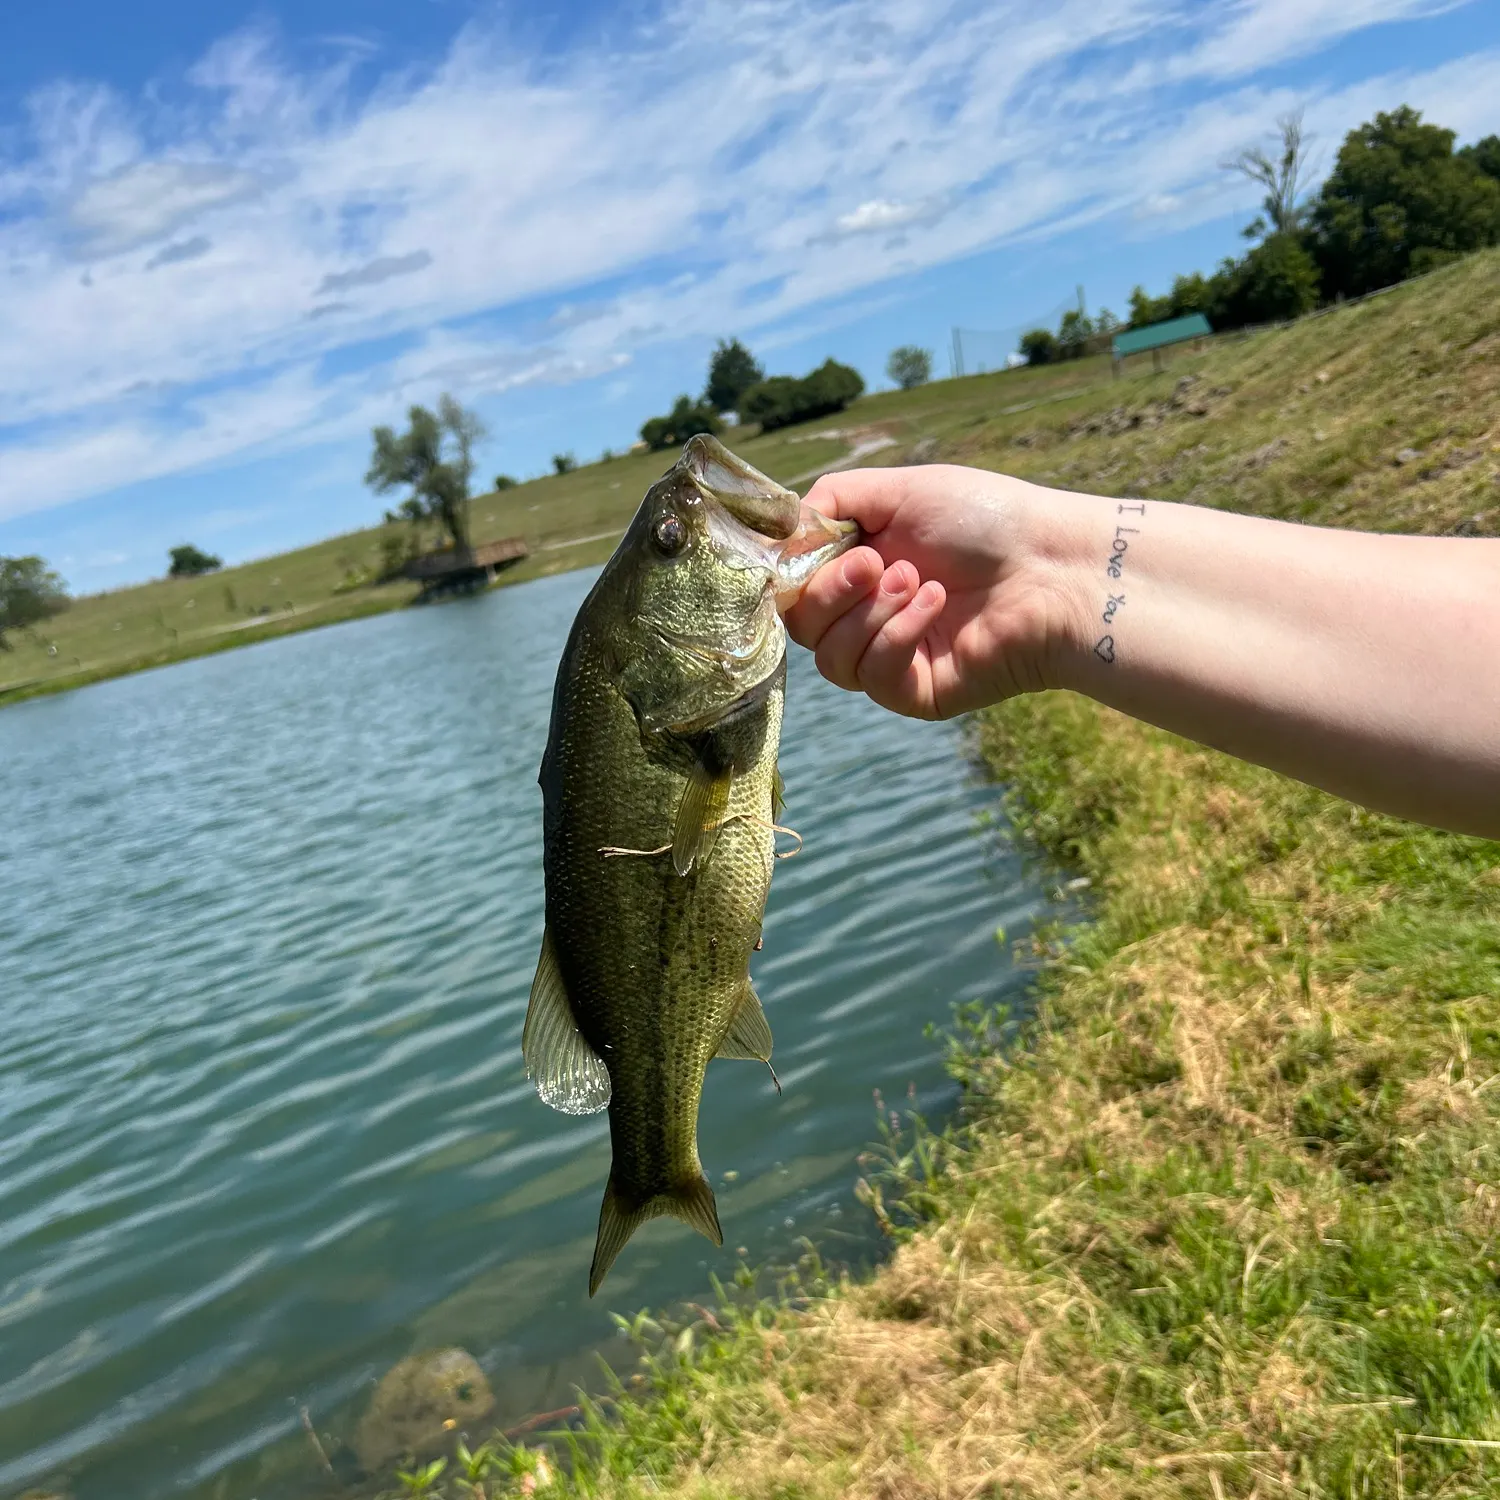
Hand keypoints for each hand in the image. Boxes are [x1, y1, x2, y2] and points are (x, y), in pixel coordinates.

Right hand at [782, 465, 1073, 718]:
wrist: (1054, 566)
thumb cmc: (986, 520)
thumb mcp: (900, 489)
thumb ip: (831, 501)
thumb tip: (782, 534)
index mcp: (859, 570)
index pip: (792, 587)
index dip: (794, 571)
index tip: (825, 544)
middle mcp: (868, 617)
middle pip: (802, 626)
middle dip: (831, 590)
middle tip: (877, 563)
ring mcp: (891, 659)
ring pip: (831, 659)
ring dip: (869, 613)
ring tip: (920, 581)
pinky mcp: (916, 693)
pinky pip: (872, 676)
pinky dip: (897, 635)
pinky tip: (936, 605)